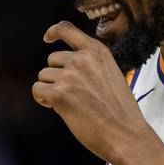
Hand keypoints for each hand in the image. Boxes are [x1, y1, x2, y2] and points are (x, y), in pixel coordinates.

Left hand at [33, 21, 148, 161]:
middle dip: (57, 75)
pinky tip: (54, 107)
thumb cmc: (120, 111)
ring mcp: (70, 76)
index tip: (47, 38)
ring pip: (44, 76)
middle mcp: (82, 59)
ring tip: (68, 103)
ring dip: (50, 89)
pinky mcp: (60, 94)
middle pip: (52, 59)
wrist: (126, 134)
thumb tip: (65, 70)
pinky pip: (38, 90)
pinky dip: (42, 98)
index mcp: (97, 52)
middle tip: (70, 94)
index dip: (53, 32)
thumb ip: (91, 66)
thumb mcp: (111, 75)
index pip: (67, 30)